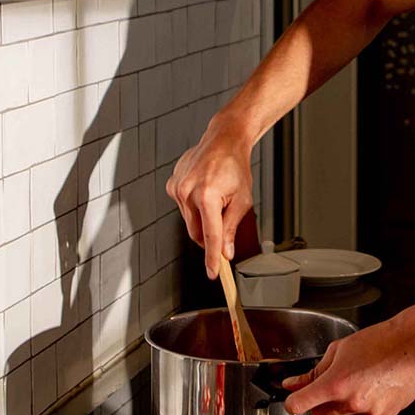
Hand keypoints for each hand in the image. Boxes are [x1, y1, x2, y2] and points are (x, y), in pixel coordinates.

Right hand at [166, 116, 253, 278]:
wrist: (224, 141)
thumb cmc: (235, 167)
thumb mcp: (242, 201)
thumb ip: (231, 228)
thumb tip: (226, 252)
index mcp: (207, 195)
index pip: (210, 236)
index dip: (212, 258)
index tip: (213, 273)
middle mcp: (188, 191)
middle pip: (196, 233)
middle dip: (209, 237)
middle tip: (223, 230)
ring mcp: (177, 188)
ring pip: (189, 222)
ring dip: (202, 220)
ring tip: (215, 200)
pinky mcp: (172, 185)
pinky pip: (183, 209)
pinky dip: (194, 208)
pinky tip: (204, 191)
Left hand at [283, 318, 414, 414]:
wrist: (413, 344)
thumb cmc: (379, 342)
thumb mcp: (338, 351)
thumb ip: (314, 372)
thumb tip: (294, 383)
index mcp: (334, 384)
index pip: (298, 405)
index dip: (293, 403)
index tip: (294, 400)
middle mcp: (350, 402)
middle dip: (318, 408)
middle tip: (327, 393)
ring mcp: (369, 412)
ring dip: (340, 413)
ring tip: (353, 392)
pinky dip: (364, 411)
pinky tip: (372, 392)